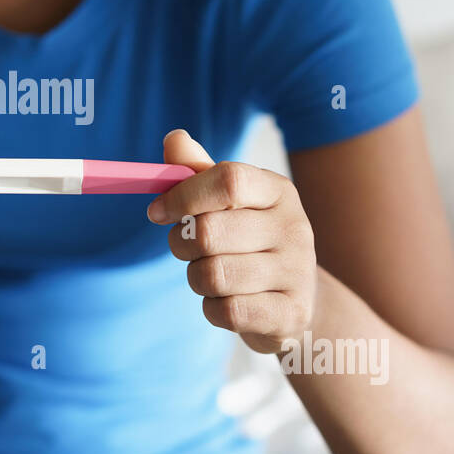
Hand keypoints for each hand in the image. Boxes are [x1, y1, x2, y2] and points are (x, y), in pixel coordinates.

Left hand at [148, 129, 317, 353]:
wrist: (296, 298)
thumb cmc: (250, 240)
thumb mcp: (229, 202)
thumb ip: (197, 171)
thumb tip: (174, 138)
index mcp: (277, 191)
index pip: (228, 180)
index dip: (183, 195)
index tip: (156, 212)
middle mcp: (295, 227)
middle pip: (209, 232)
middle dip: (179, 243)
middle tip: (183, 248)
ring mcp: (297, 272)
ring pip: (213, 275)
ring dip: (195, 278)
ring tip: (209, 275)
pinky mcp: (292, 314)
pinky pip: (227, 311)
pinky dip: (213, 309)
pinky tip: (226, 301)